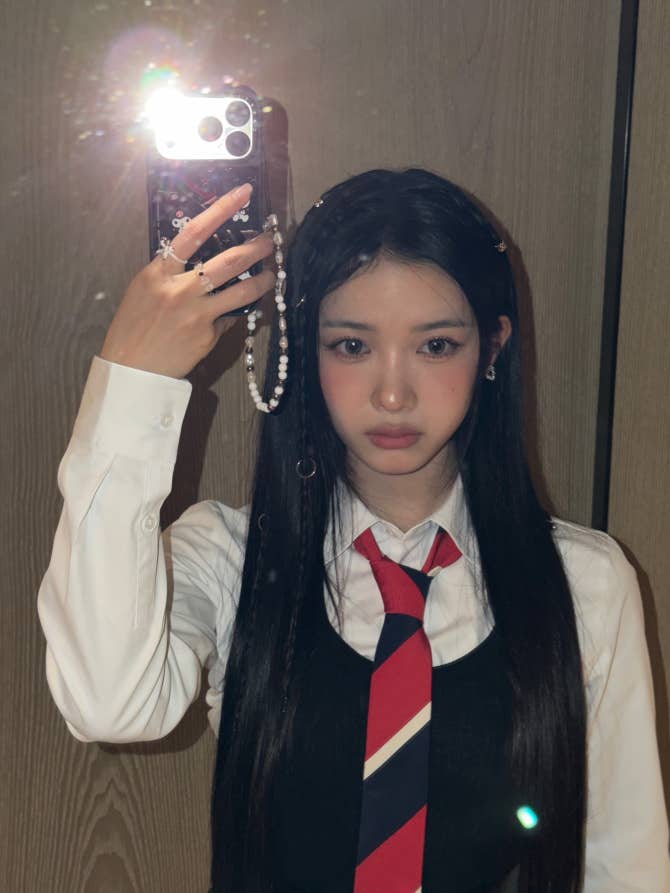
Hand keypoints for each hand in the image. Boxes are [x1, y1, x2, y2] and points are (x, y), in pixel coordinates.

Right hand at [100, 183, 275, 378]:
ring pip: (241, 291)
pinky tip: (242, 309)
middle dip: (255, 248)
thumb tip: (202, 259)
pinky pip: (231, 318)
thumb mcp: (144, 290)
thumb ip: (171, 273)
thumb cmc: (134, 328)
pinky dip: (238, 312)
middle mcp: (180, 289)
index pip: (194, 231)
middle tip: (271, 241)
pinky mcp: (208, 335)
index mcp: (159, 272)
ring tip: (271, 274)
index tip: (243, 193)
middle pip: (229, 261)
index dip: (221, 209)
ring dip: (262, 280)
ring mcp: (197, 313)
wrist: (132, 370)